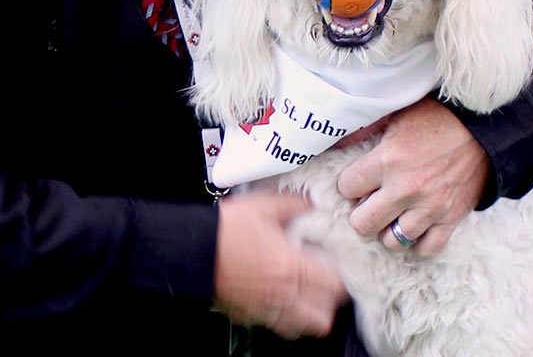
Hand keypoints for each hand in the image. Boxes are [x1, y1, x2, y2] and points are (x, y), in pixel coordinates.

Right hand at [213, 192, 347, 338]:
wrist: (190, 248)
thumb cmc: (224, 230)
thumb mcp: (264, 206)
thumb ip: (294, 205)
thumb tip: (311, 204)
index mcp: (291, 267)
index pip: (336, 287)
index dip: (342, 279)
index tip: (339, 268)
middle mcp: (282, 294)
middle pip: (323, 317)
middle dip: (328, 303)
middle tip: (325, 285)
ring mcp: (264, 309)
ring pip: (300, 328)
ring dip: (307, 314)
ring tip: (305, 296)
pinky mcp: (247, 316)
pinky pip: (275, 326)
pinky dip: (283, 317)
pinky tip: (279, 298)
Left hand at [335, 97, 488, 256]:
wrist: (487, 129)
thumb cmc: (439, 118)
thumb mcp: (398, 114)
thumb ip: (366, 129)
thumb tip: (335, 140)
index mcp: (388, 160)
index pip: (347, 188)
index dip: (350, 185)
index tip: (359, 181)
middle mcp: (405, 189)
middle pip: (363, 224)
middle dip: (361, 215)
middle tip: (370, 204)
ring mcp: (429, 207)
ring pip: (392, 241)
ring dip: (389, 229)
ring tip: (393, 215)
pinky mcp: (451, 218)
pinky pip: (427, 247)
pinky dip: (419, 241)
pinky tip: (416, 227)